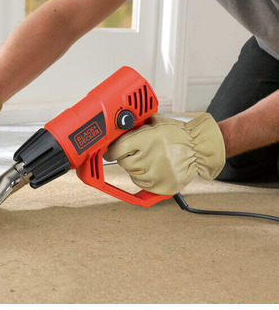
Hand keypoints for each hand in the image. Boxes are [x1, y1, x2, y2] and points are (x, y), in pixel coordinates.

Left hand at [103, 113, 225, 194]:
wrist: (199, 149)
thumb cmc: (177, 134)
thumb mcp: (156, 122)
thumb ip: (137, 125)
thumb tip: (117, 127)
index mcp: (146, 139)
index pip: (117, 149)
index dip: (112, 151)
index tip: (111, 151)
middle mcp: (149, 157)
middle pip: (123, 162)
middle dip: (126, 157)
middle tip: (136, 152)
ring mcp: (155, 174)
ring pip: (131, 173)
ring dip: (135, 167)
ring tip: (149, 158)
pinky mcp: (160, 186)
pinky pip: (141, 184)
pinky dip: (143, 177)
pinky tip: (153, 168)